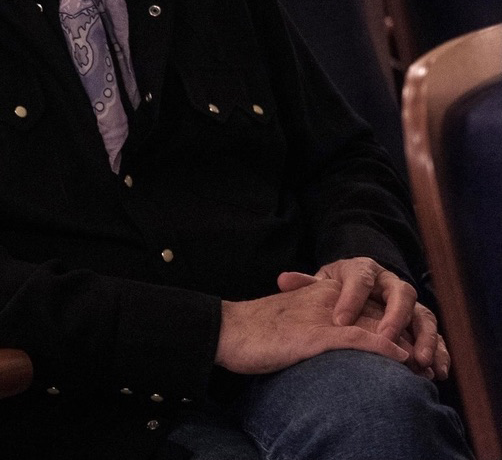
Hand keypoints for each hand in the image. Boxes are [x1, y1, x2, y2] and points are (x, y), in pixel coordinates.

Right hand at [215, 278, 409, 374]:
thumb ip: (314, 315)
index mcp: (320, 290)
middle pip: (380, 307)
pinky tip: (398, 358)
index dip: (394, 319)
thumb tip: (337, 332)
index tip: (411, 344)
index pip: (369, 299)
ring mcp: (321, 314)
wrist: (227, 330)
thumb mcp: (292, 316)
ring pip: (376, 321)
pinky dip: (381, 346)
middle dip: (407, 331)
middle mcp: (325, 296)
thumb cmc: (255, 329)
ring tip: (420, 363)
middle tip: (425, 357)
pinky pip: (357, 337)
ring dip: (402, 342)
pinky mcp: (314, 334)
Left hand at [277, 258, 449, 379]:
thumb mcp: (323, 284)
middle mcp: (391, 283)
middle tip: (386, 338)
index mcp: (364, 270)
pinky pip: (437, 336)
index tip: (340, 321)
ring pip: (424, 314)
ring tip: (419, 361)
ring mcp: (410, 304)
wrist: (358, 290)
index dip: (351, 299)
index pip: (361, 279)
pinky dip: (440, 352)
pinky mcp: (422, 323)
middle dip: (395, 316)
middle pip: (401, 293)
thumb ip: (306, 284)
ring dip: (425, 337)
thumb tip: (283, 280)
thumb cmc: (337, 290)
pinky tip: (436, 372)